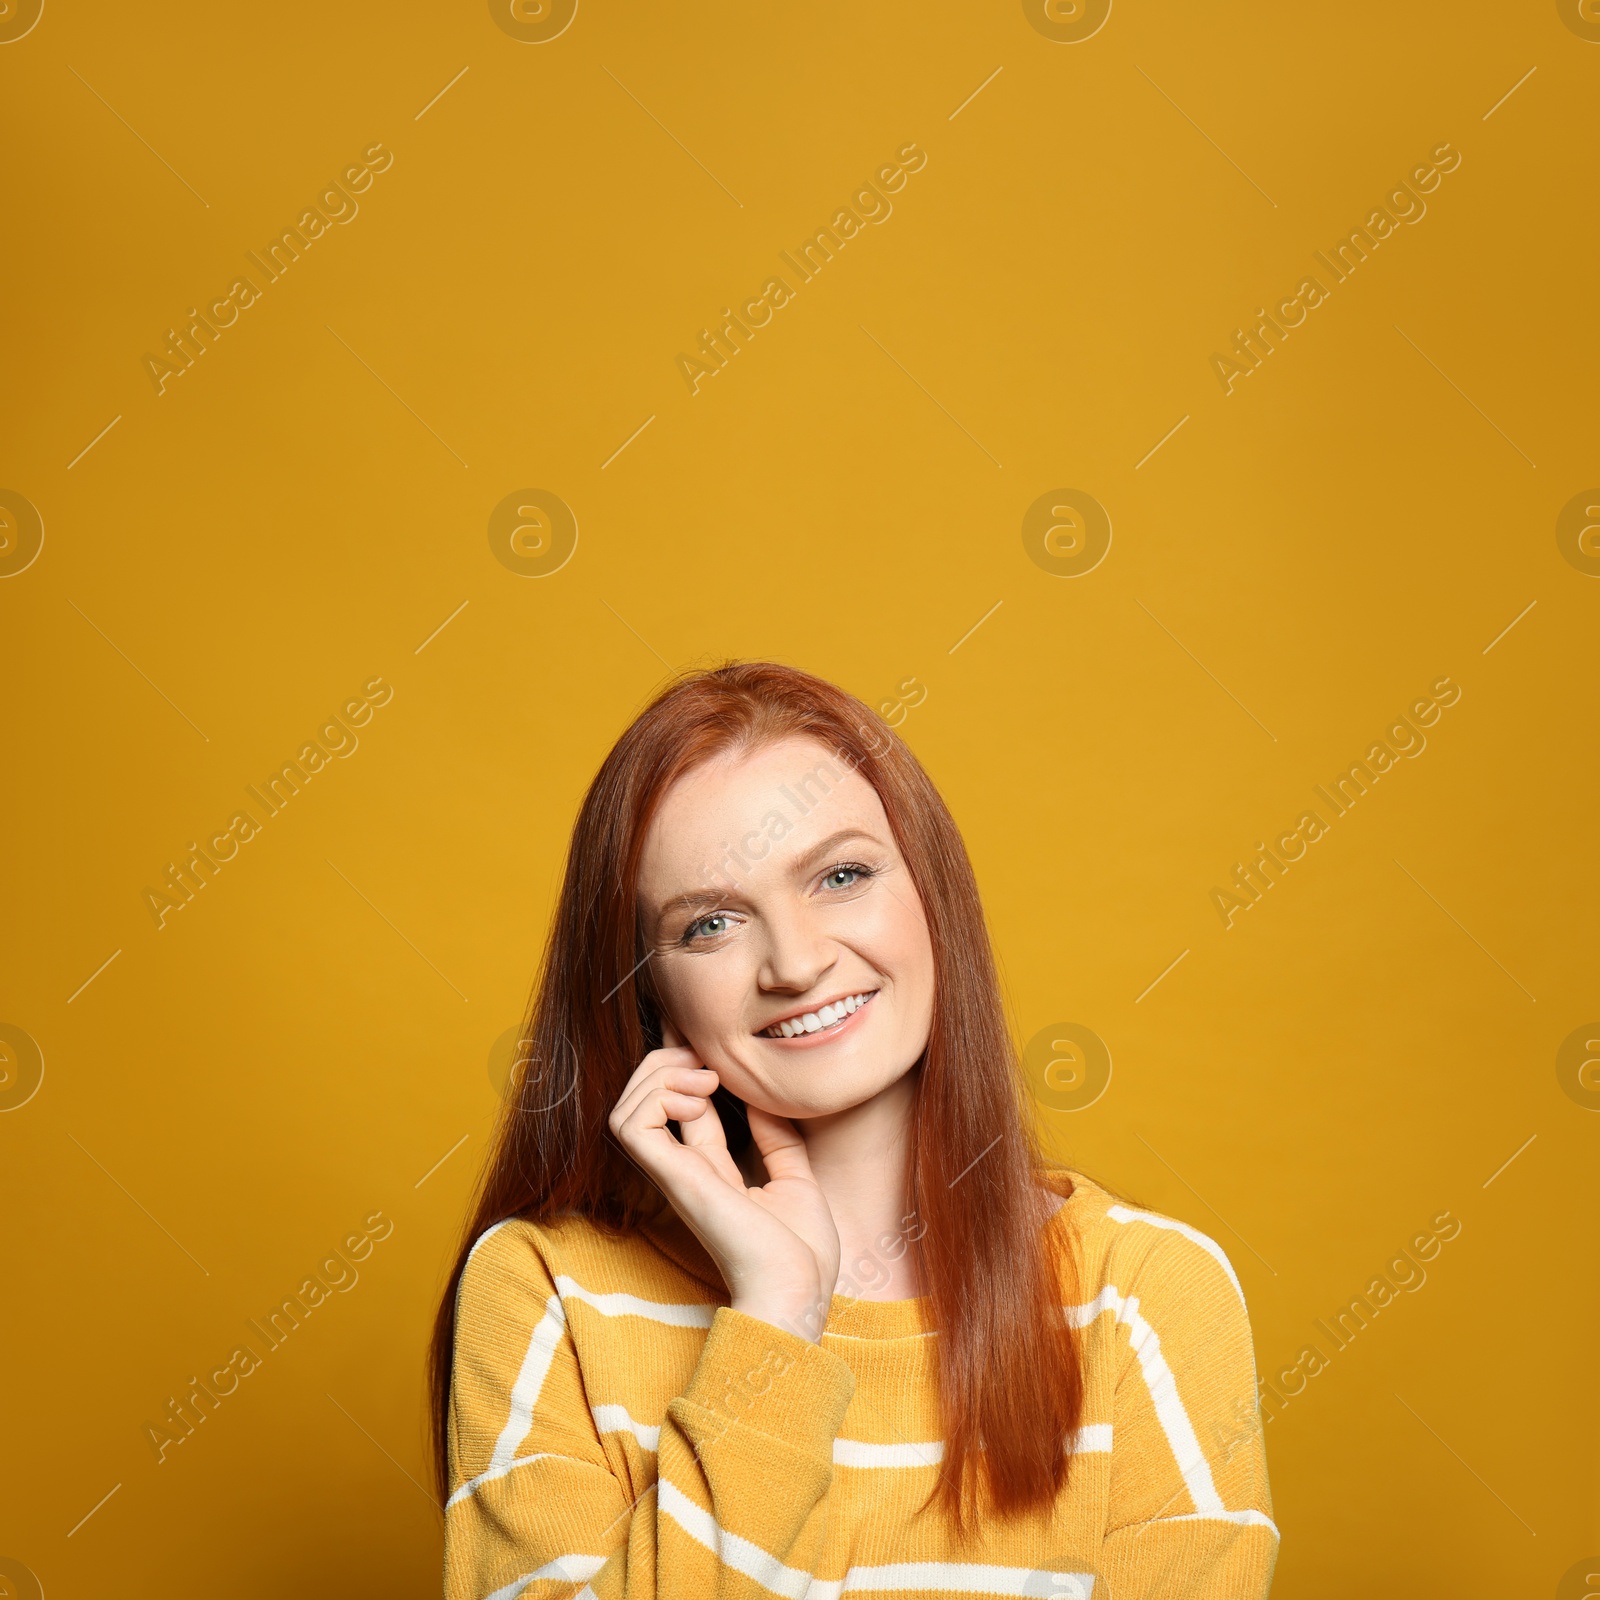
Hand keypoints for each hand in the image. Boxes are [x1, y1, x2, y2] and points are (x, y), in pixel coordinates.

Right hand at [608, 1020, 839, 1340]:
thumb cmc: (801, 1254)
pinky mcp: (673, 1178)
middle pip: (643, 1099)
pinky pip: (630, 1125)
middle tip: (706, 1056)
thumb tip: (760, 1097)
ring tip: (704, 1075)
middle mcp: (683, 1169)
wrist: (799, 1293)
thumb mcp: (795, 1179)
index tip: (697, 1032)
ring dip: (658, 1075)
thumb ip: (776, 1138)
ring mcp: (674, 1174)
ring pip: (625, 1107)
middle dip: (665, 1061)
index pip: (679, 1105)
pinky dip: (655, 1097)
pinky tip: (695, 1096)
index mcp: (710, 1170)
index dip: (682, 1064)